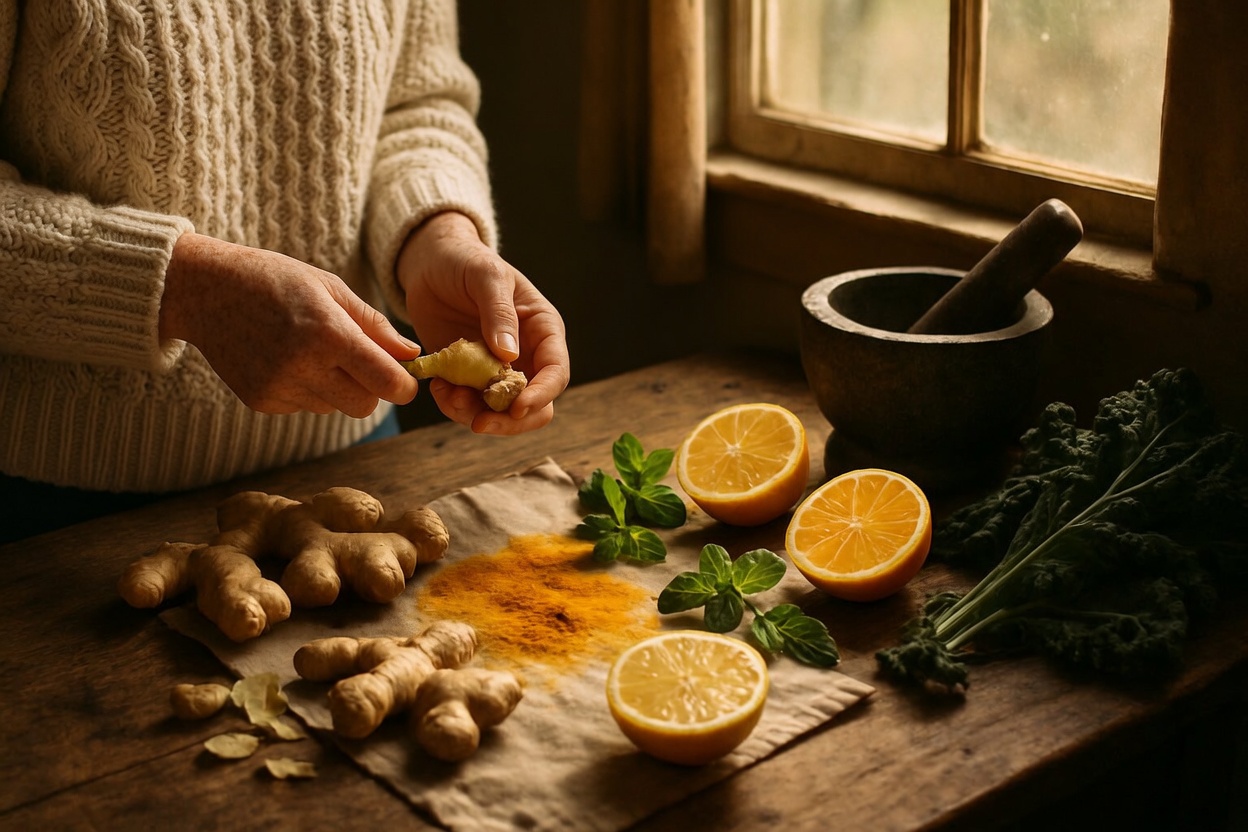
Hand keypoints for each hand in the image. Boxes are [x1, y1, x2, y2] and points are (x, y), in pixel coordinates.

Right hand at [159, 233, 419, 416]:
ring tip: (310, 351)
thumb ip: (374, 326)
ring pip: (335, 407)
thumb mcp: (330, 288)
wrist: (206, 290)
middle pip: (365, 406)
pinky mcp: (262, 402)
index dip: (403, 386)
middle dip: (371, 389)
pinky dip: (306, 389)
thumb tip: (412, 354)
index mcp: (329, 334)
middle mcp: (304, 367)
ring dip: (336, 387)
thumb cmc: (275, 281)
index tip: (404, 379)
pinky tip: (285, 359)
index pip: (387, 383)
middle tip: (356, 361)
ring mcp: (280, 388)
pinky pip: (305, 406)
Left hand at [397, 212, 569, 433]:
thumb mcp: (486, 276)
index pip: (555, 373)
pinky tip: (438, 386)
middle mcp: (526, 356)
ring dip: (475, 415)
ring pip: (500, 413)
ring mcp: (496, 370)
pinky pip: (468, 405)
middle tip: (480, 423)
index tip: (517, 407)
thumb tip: (510, 355)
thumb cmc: (467, 261)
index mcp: (542, 331)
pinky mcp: (468, 377)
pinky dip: (453, 405)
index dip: (541, 395)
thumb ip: (500, 313)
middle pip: (535, 406)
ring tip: (447, 395)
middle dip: (509, 420)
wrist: (431, 264)